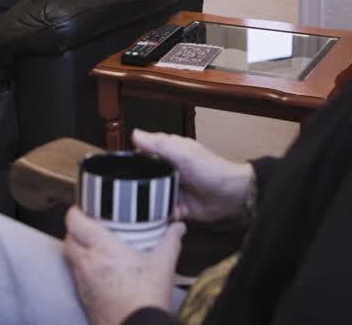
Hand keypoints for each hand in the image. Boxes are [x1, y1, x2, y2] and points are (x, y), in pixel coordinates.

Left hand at [64, 206, 184, 324]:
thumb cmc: (146, 298)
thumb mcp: (163, 264)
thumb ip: (170, 240)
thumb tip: (178, 227)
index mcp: (101, 248)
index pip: (74, 221)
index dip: (77, 210)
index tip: (86, 207)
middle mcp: (85, 263)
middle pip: (68, 238)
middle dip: (76, 230)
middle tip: (92, 226)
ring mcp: (82, 283)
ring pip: (71, 259)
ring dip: (79, 250)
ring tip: (98, 247)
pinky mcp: (83, 298)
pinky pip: (77, 277)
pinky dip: (84, 270)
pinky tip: (102, 271)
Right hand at [132, 129, 252, 222]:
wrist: (231, 194)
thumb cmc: (211, 169)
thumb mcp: (182, 153)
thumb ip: (158, 144)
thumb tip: (135, 134)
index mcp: (169, 156)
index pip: (143, 157)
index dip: (132, 164)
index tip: (120, 172)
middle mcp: (170, 173)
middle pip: (146, 181)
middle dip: (139, 189)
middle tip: (130, 196)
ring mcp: (175, 191)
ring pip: (153, 199)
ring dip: (150, 205)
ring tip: (145, 210)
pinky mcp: (180, 208)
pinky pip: (165, 214)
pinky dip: (164, 216)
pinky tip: (166, 215)